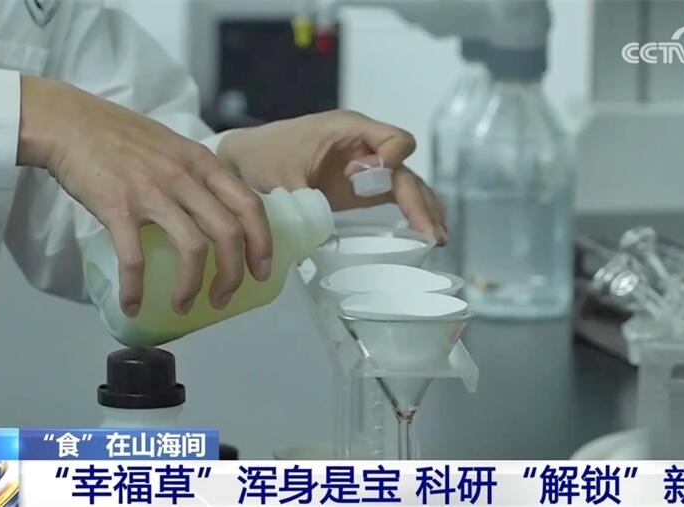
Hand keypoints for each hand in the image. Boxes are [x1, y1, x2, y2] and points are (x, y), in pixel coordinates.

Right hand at [16, 76, 272, 315]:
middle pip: (228, 233)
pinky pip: (134, 258)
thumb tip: (215, 210)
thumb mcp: (173, 146)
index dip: (262, 243)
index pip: (249, 205)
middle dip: (233, 273)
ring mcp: (152, 192)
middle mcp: (184, 177)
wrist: (69, 121)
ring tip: (184, 304)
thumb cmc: (119, 135)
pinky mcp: (118, 207)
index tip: (261, 269)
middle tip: (224, 296)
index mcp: (202, 163)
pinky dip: (136, 288)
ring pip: (192, 248)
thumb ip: (197, 174)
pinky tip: (133, 304)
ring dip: (192, 286)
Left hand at [217, 110, 446, 243]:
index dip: (392, 159)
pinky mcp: (360, 187)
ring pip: (405, 184)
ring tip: (437, 239)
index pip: (393, 139)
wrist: (246, 159)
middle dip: (418, 199)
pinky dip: (411, 212)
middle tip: (429, 231)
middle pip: (405, 168)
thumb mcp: (281, 173)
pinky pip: (394, 196)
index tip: (376, 179)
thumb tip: (318, 225)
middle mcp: (364, 146)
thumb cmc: (262, 154)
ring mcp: (365, 167)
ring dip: (422, 209)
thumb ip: (303, 194)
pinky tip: (426, 234)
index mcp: (349, 129)